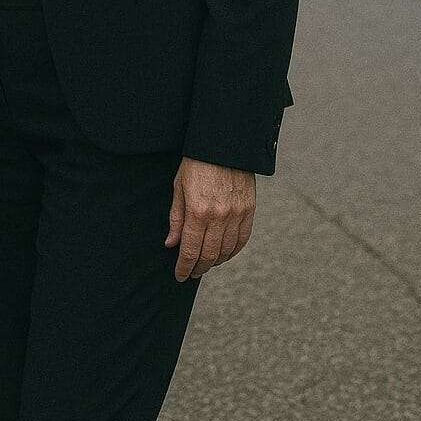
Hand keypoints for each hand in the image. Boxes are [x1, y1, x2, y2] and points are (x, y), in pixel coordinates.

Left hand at [165, 156, 255, 281]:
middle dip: (198, 268)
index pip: (190, 250)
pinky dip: (233, 251)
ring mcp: (236, 214)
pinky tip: (225, 254)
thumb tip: (171, 244)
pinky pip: (242, 239)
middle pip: (209, 255)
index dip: (184, 267)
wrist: (223, 144)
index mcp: (198, 211)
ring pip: (227, 250)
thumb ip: (176, 218)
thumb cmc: (196, 163)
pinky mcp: (249, 209)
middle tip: (191, 273)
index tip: (180, 275)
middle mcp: (219, 216)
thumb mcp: (179, 188)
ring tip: (206, 264)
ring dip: (215, 262)